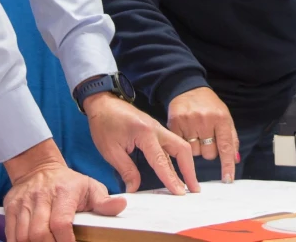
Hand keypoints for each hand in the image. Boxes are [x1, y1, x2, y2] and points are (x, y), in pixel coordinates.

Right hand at [3, 139, 125, 241]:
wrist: (38, 167)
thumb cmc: (67, 182)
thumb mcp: (89, 186)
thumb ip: (104, 200)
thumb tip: (121, 205)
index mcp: (63, 192)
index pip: (61, 223)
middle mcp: (41, 196)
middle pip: (39, 233)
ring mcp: (23, 201)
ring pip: (23, 236)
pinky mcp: (10, 206)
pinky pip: (10, 233)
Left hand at [83, 92, 199, 194]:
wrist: (101, 102)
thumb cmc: (103, 123)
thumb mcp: (110, 150)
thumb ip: (126, 170)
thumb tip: (134, 189)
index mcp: (145, 133)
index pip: (161, 160)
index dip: (171, 179)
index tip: (180, 194)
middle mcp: (156, 129)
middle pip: (181, 148)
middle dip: (189, 169)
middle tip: (194, 189)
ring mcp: (157, 128)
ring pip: (178, 146)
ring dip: (185, 164)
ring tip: (189, 184)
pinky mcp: (155, 130)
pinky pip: (170, 145)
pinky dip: (176, 159)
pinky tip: (176, 171)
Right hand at [167, 86, 238, 181]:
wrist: (188, 87)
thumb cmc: (209, 105)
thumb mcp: (225, 117)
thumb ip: (231, 139)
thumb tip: (235, 160)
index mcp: (221, 118)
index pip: (226, 146)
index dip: (227, 165)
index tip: (228, 180)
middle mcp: (205, 119)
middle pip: (209, 153)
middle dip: (209, 150)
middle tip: (206, 137)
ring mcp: (189, 120)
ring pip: (194, 152)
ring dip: (196, 147)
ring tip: (195, 133)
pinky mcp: (175, 121)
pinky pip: (180, 145)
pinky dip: (184, 142)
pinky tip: (186, 131)